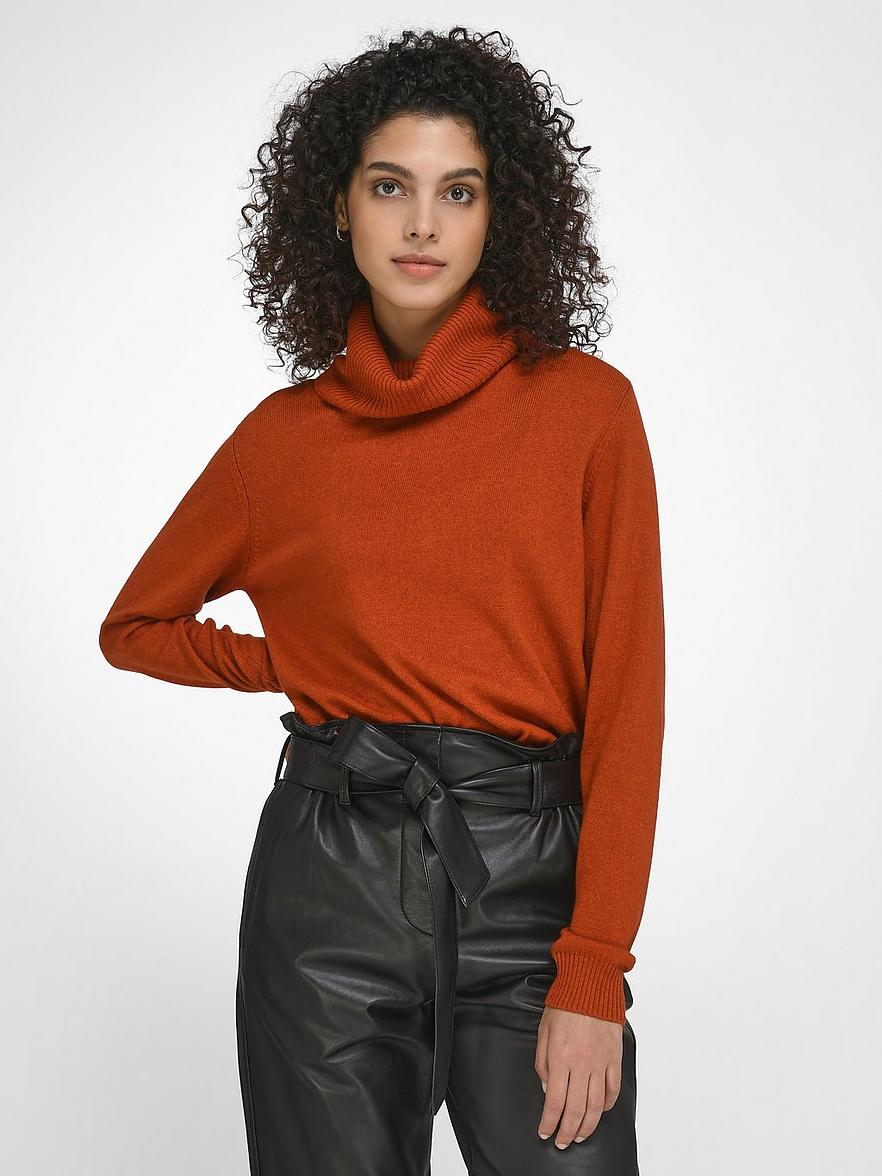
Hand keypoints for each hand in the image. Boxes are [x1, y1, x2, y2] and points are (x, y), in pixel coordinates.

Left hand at [534, 1005, 623, 1148]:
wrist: (591, 984)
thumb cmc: (564, 1004)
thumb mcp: (543, 1031)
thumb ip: (543, 1062)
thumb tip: (548, 1088)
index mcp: (561, 1058)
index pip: (554, 1101)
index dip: (549, 1122)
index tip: (545, 1132)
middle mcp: (582, 1065)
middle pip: (575, 1110)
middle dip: (567, 1131)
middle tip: (562, 1142)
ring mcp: (601, 1063)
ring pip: (596, 1105)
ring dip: (587, 1125)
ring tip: (580, 1135)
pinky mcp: (615, 1058)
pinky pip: (613, 1089)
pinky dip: (607, 1105)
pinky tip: (600, 1111)